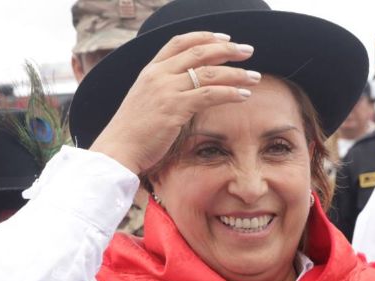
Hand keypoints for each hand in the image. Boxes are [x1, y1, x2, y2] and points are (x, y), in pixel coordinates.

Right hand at [89, 32, 261, 174]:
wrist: (119, 148)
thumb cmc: (134, 131)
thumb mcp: (146, 101)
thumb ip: (164, 90)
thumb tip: (187, 89)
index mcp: (150, 70)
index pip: (179, 42)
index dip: (205, 37)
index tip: (225, 38)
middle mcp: (158, 74)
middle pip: (199, 52)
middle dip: (227, 49)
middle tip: (249, 50)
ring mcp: (166, 90)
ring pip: (208, 72)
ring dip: (236, 73)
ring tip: (255, 77)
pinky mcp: (175, 108)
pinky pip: (209, 94)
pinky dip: (230, 93)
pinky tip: (244, 95)